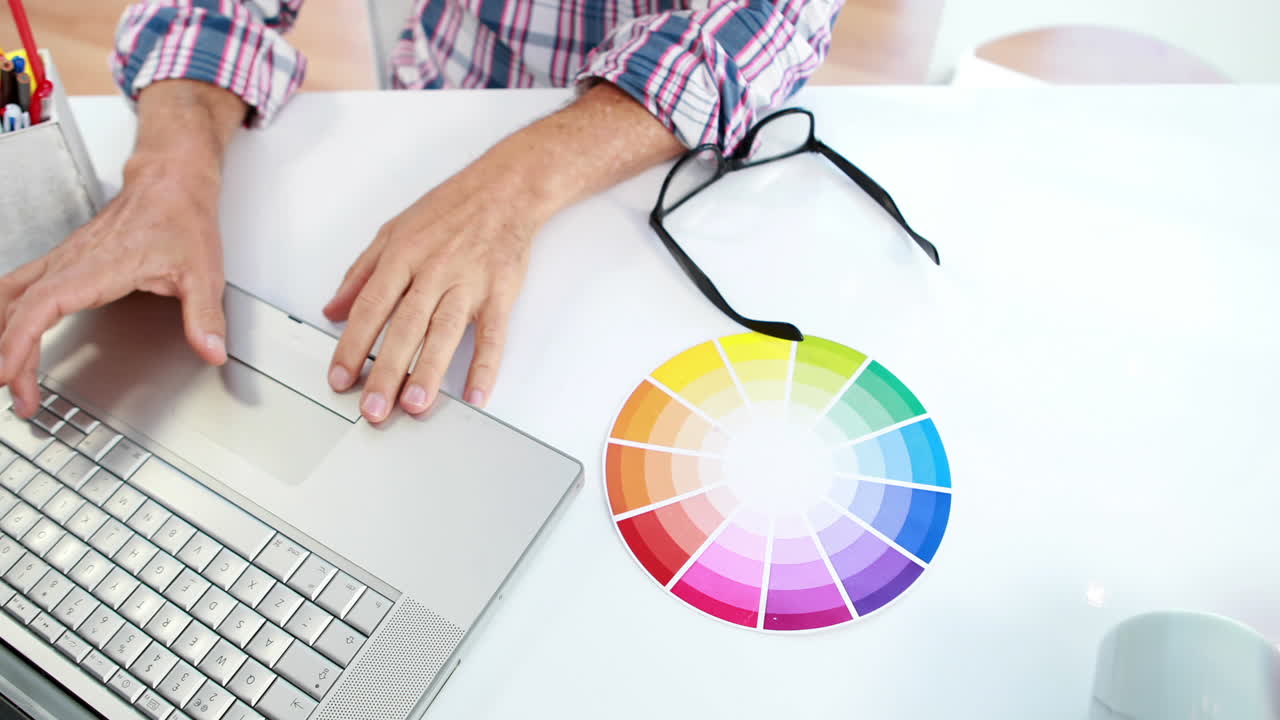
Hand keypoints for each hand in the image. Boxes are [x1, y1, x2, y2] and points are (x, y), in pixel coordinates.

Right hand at [0, 80, 243, 416]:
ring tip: (10, 374)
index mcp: (98, 266)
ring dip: (3, 334)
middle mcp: (72, 261)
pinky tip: (10, 335)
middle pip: (18, 309)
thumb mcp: (204, 273)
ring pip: (12, 296)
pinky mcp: (65, 259)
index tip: (9, 372)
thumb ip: (205, 316)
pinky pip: (22, 288)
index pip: (42, 306)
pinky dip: (9, 315)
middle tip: (21, 397)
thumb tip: (212, 350)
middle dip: (10, 355)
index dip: (19, 341)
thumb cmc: (183, 219)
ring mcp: (64, 259)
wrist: (171, 182)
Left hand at [323, 159, 534, 420]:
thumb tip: (333, 309)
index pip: (371, 308)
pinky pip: (492, 334)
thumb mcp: (394, 231)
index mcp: (402, 257)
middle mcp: (433, 271)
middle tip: (372, 409)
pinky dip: (485, 365)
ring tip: (414, 405)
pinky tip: (476, 393)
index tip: (339, 379)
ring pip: (444, 333)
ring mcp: (468, 283)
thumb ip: (362, 272)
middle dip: (385, 372)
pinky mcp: (500, 293)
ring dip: (428, 372)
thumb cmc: (450, 209)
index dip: (351, 346)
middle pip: (404, 328)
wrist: (505, 189)